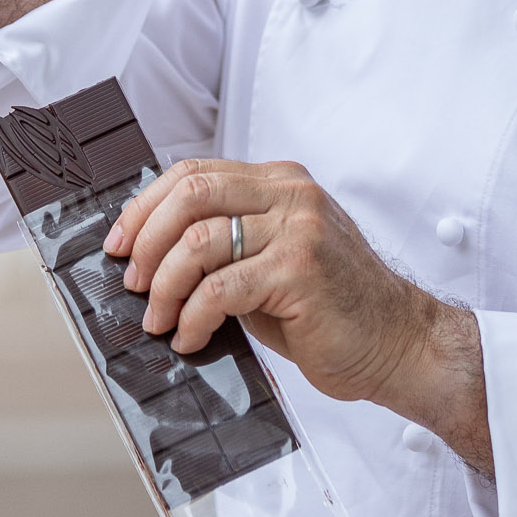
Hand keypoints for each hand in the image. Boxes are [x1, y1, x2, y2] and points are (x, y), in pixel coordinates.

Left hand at [106, 158, 491, 474]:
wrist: (397, 343)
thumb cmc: (331, 310)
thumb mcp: (272, 261)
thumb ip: (227, 244)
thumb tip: (150, 255)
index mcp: (282, 183)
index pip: (194, 173)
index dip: (145, 207)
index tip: (120, 244)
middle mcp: (291, 195)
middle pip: (190, 193)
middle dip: (146, 241)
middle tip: (134, 283)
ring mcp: (299, 228)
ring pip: (198, 242)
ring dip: (165, 289)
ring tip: (161, 321)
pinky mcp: (300, 270)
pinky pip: (220, 289)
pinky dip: (193, 318)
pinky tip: (191, 338)